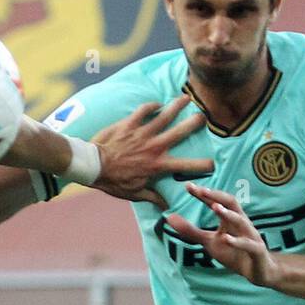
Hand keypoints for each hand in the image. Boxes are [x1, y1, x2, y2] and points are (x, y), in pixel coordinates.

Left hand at [91, 95, 213, 204]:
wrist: (92, 165)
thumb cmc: (112, 181)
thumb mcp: (134, 193)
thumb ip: (152, 197)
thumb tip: (166, 207)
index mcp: (157, 165)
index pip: (186, 166)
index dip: (202, 165)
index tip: (213, 164)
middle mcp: (154, 147)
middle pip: (179, 132)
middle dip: (194, 123)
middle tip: (204, 117)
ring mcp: (142, 133)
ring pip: (164, 115)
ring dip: (177, 106)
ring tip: (186, 98)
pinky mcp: (129, 124)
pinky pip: (143, 110)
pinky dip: (151, 106)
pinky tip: (157, 103)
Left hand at [165, 183, 278, 286]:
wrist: (259, 271)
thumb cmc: (234, 252)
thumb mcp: (209, 241)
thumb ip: (191, 231)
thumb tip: (169, 217)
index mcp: (230, 218)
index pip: (216, 201)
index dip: (203, 194)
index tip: (188, 186)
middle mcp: (242, 223)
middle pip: (231, 203)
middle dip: (216, 196)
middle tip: (201, 190)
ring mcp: (251, 236)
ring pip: (241, 221)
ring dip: (228, 214)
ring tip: (214, 207)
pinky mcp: (257, 251)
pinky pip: (248, 244)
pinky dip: (237, 241)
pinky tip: (225, 238)